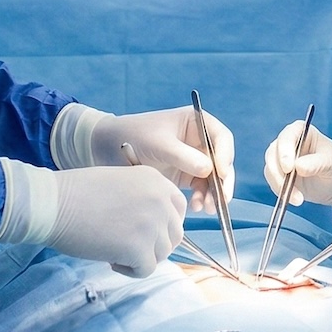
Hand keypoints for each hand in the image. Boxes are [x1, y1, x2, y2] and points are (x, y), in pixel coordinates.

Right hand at [45, 165, 186, 276]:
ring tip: (114, 249)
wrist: (53, 204)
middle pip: (174, 234)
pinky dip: (129, 270)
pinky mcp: (139, 248)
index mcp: (156, 181)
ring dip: (141, 257)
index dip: (164, 224)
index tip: (146, 232)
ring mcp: (152, 224)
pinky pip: (146, 269)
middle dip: (153, 244)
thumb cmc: (77, 194)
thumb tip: (155, 229)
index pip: (178, 208)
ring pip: (162, 253)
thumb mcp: (121, 184)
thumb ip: (143, 200)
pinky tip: (109, 259)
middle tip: (126, 244)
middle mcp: (160, 200)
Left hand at [58, 105, 233, 212]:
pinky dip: (202, 198)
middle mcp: (198, 140)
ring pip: (214, 178)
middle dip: (223, 181)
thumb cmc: (132, 137)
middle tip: (221, 200)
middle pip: (221, 161)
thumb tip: (209, 170)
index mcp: (195, 123)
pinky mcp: (184, 176)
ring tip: (205, 208)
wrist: (106, 149)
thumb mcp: (158, 144)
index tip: (220, 173)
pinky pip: (201, 189)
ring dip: (214, 194)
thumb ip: (183, 156)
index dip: (225, 155)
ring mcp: (192, 159)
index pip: (220, 138)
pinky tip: (195, 207)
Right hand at [263, 121, 331, 212]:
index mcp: (302, 131)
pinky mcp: (281, 176)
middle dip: (278, 172)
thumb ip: (317, 163)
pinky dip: (281, 192)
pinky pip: (273, 183)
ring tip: (298, 199)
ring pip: (270, 169)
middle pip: (273, 153)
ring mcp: (282, 159)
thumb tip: (298, 166)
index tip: (289, 167)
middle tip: (288, 187)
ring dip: (280, 185)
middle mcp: (289, 143)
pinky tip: (296, 199)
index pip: (287, 136)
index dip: (285, 150)